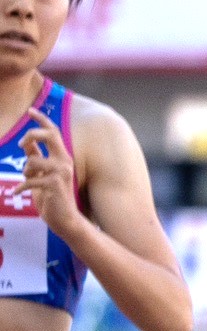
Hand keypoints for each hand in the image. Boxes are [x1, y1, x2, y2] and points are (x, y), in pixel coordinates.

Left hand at [18, 109, 79, 241]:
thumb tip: (26, 144)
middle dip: (32, 135)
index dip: (42, 120)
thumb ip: (36, 158)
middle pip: (48, 136)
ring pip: (32, 160)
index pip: (54, 133)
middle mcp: (64, 162)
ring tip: (27, 181)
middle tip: (22, 144)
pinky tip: (18, 192)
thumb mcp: (42, 174)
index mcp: (62, 158)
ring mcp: (60, 173)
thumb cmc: (53, 197)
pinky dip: (21, 187)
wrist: (65, 220)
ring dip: (24, 171)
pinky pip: (29, 179)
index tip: (31, 110)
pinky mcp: (54, 184)